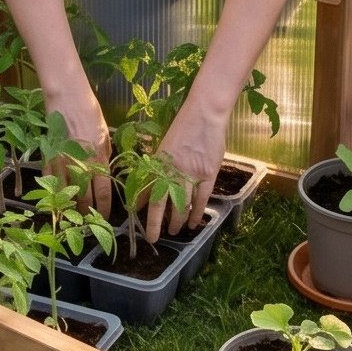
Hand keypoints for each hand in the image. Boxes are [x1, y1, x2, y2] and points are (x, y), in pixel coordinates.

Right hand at [40, 84, 113, 215]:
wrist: (67, 97)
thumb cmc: (90, 113)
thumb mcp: (105, 135)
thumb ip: (105, 156)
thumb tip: (103, 172)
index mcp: (98, 160)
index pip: (102, 193)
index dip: (104, 208)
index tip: (105, 217)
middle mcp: (79, 165)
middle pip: (83, 198)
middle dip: (87, 212)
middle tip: (89, 219)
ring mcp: (61, 162)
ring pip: (64, 193)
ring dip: (69, 205)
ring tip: (72, 213)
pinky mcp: (48, 157)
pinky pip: (49, 179)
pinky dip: (52, 189)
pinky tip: (55, 195)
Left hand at [145, 103, 226, 244]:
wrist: (204, 114)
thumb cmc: (182, 129)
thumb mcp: (163, 148)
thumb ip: (153, 170)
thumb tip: (143, 191)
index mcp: (159, 164)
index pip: (150, 195)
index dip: (147, 215)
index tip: (143, 229)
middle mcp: (173, 171)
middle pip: (164, 204)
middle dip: (160, 224)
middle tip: (158, 236)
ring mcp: (191, 173)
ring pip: (183, 205)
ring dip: (178, 221)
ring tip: (175, 231)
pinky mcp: (208, 174)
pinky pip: (201, 199)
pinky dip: (197, 213)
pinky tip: (193, 223)